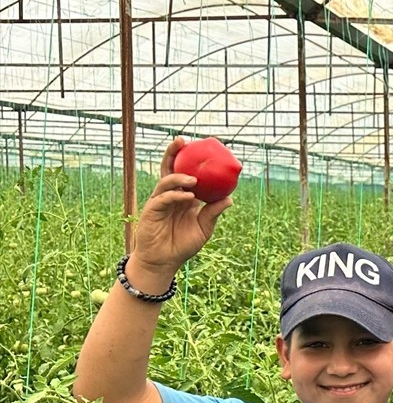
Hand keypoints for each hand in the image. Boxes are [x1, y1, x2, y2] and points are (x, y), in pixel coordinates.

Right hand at [132, 137, 231, 273]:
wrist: (164, 261)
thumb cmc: (183, 245)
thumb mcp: (204, 228)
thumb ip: (213, 212)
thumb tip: (230, 198)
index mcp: (183, 196)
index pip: (185, 172)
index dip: (189, 159)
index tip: (201, 147)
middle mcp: (170, 195)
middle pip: (169, 168)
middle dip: (173, 153)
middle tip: (182, 140)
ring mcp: (159, 201)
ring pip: (165, 181)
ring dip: (179, 177)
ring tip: (193, 179)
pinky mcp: (151, 210)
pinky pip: (162, 198)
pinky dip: (175, 195)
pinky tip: (187, 196)